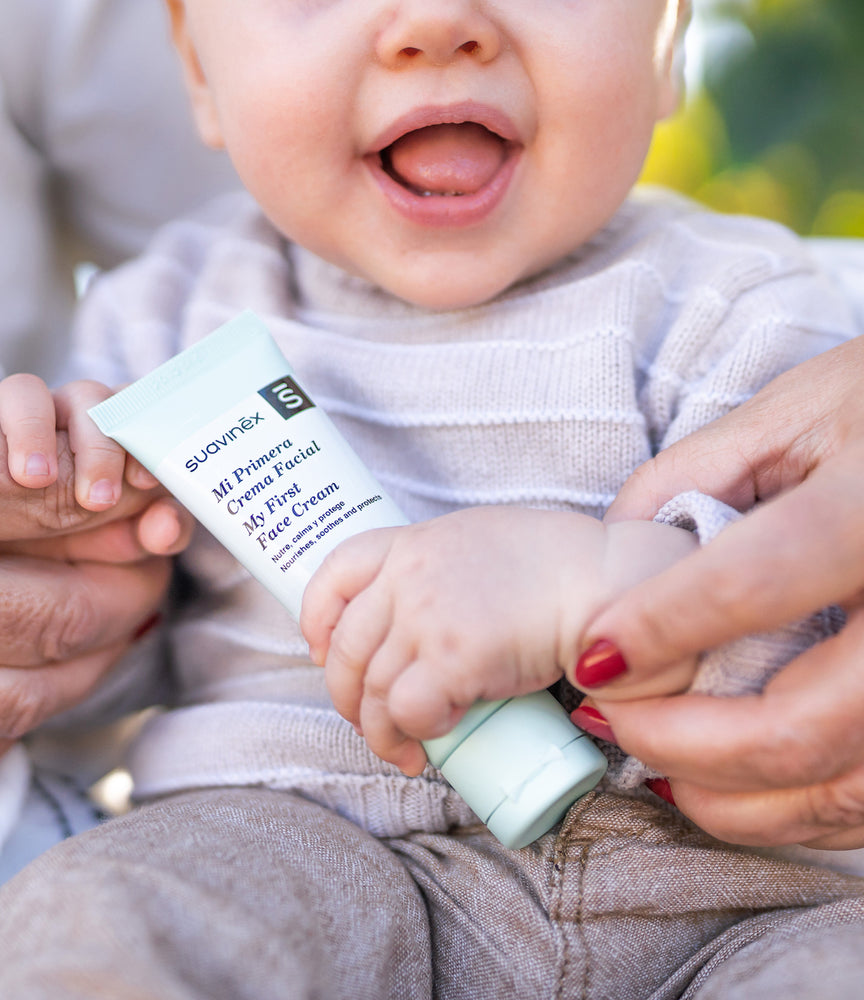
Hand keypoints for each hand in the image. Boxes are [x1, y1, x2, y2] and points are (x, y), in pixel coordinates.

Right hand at [0, 418, 172, 800]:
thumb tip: (24, 452)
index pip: (43, 498)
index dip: (115, 497)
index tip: (148, 494)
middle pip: (55, 605)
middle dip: (128, 586)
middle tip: (158, 566)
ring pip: (21, 693)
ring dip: (92, 667)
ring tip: (124, 632)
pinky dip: (4, 738)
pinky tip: (31, 704)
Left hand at [302, 507, 694, 774]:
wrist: (611, 580)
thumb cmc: (564, 568)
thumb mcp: (483, 543)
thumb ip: (444, 569)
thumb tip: (422, 622)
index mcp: (416, 541)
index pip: (336, 571)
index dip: (316, 619)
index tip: (321, 650)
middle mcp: (410, 574)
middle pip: (345, 647)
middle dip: (347, 697)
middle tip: (370, 724)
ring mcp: (426, 614)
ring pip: (370, 689)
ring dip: (379, 732)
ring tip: (404, 751)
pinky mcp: (453, 657)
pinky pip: (408, 711)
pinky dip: (412, 736)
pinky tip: (431, 748)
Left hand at [581, 338, 863, 846]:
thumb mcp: (793, 414)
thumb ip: (692, 477)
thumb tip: (612, 546)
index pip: (757, 583)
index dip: (663, 630)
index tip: (592, 657)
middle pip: (808, 723)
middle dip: (687, 743)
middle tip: (610, 722)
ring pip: (848, 787)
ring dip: (735, 801)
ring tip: (656, 768)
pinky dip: (794, 811)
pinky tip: (730, 787)